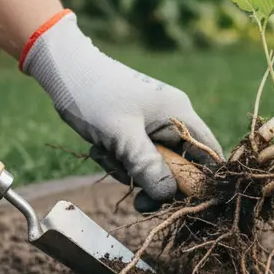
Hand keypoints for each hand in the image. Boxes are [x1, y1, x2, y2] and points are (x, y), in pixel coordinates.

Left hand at [21, 11, 222, 210]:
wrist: (65, 71)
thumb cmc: (94, 96)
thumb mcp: (121, 136)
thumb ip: (148, 167)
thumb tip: (168, 195)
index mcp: (179, 114)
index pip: (208, 153)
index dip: (202, 181)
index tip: (182, 202)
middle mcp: (171, 119)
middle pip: (179, 166)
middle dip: (154, 181)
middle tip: (138, 201)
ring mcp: (152, 125)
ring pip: (153, 165)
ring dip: (130, 170)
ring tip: (105, 156)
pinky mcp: (134, 130)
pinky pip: (136, 157)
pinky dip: (119, 161)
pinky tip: (99, 149)